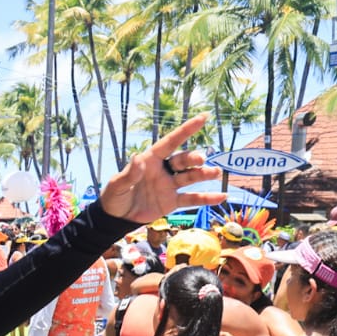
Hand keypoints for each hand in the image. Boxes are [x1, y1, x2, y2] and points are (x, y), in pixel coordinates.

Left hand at [97, 114, 219, 224]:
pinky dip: (206, 198)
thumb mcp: (117, 185)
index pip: (170, 142)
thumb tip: (137, 158)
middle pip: (182, 161)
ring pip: (190, 177)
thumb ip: (129, 174)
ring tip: (215, 172)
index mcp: (150, 160)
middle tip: (201, 160)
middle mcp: (163, 170)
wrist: (116, 218)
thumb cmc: (114, 196)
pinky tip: (222, 197)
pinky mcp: (173, 202)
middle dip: (193, 159)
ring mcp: (169, 185)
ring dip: (203, 174)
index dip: (186, 130)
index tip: (203, 117)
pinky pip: (192, 199)